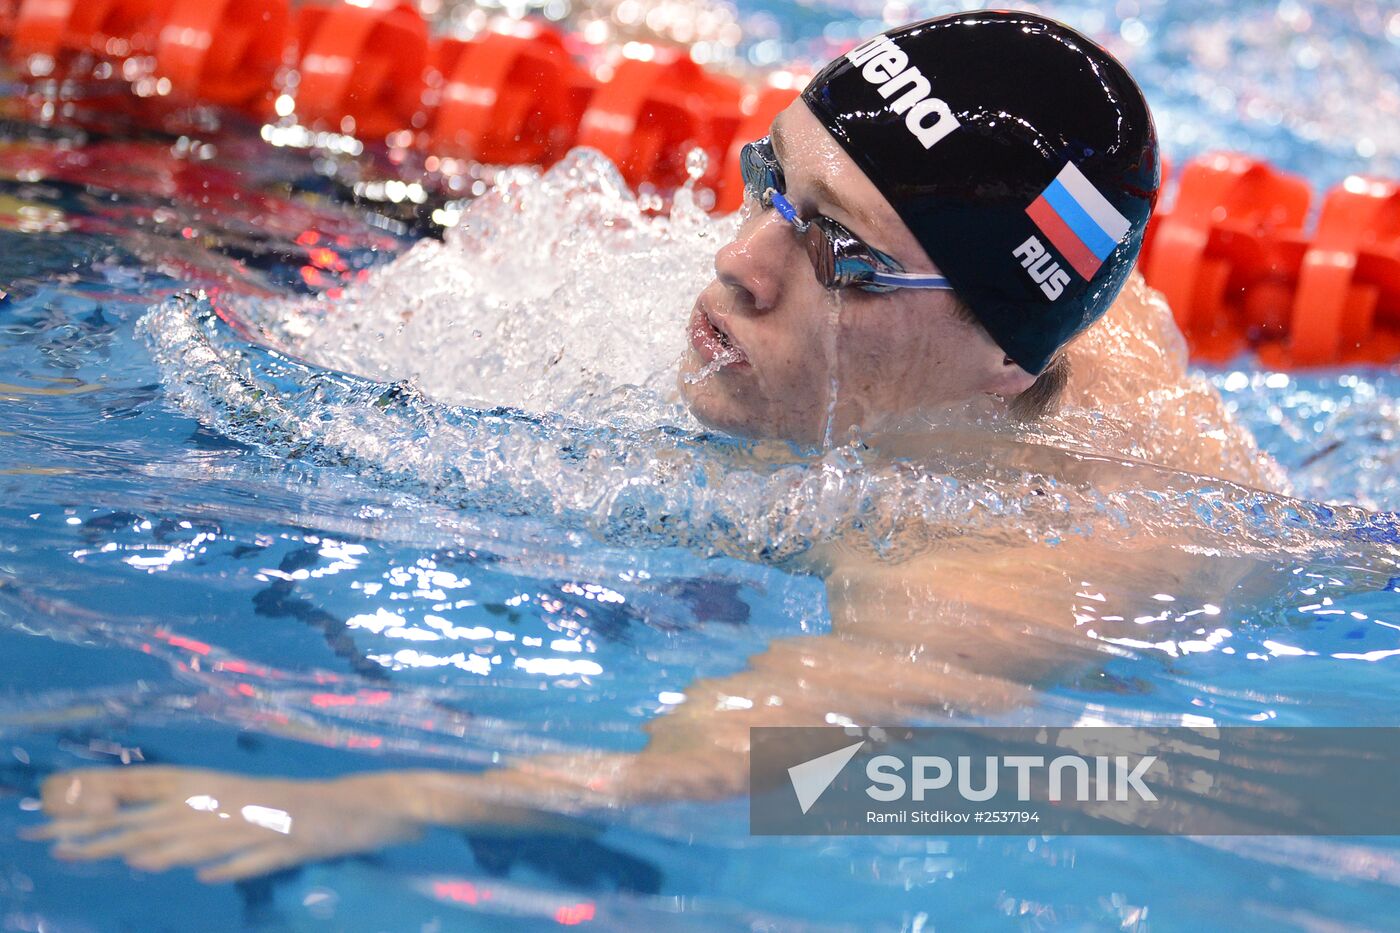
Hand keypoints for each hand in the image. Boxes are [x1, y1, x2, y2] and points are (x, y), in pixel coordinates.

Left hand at [21, 766, 426, 881]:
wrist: (370, 804)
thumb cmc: (305, 808)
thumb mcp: (248, 809)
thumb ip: (201, 823)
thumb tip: (146, 846)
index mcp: (221, 786)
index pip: (151, 790)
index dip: (102, 799)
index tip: (54, 813)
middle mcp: (236, 799)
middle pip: (165, 817)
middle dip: (111, 831)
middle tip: (60, 843)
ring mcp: (266, 820)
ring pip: (208, 834)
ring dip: (167, 846)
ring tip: (126, 859)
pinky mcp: (295, 840)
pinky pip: (260, 855)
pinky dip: (233, 862)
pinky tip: (208, 873)